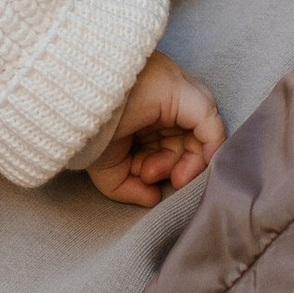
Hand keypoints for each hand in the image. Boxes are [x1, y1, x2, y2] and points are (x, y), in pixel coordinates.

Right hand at [83, 53, 223, 208]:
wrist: (82, 100)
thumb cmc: (88, 125)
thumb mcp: (106, 167)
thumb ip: (129, 188)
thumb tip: (153, 197)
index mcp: (144, 117)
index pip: (167, 146)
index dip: (160, 168)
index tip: (145, 178)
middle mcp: (164, 106)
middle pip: (185, 143)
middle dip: (173, 168)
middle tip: (152, 177)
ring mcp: (177, 98)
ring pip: (199, 137)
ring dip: (185, 164)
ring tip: (156, 171)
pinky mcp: (188, 94)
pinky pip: (211, 125)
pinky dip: (210, 150)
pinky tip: (189, 168)